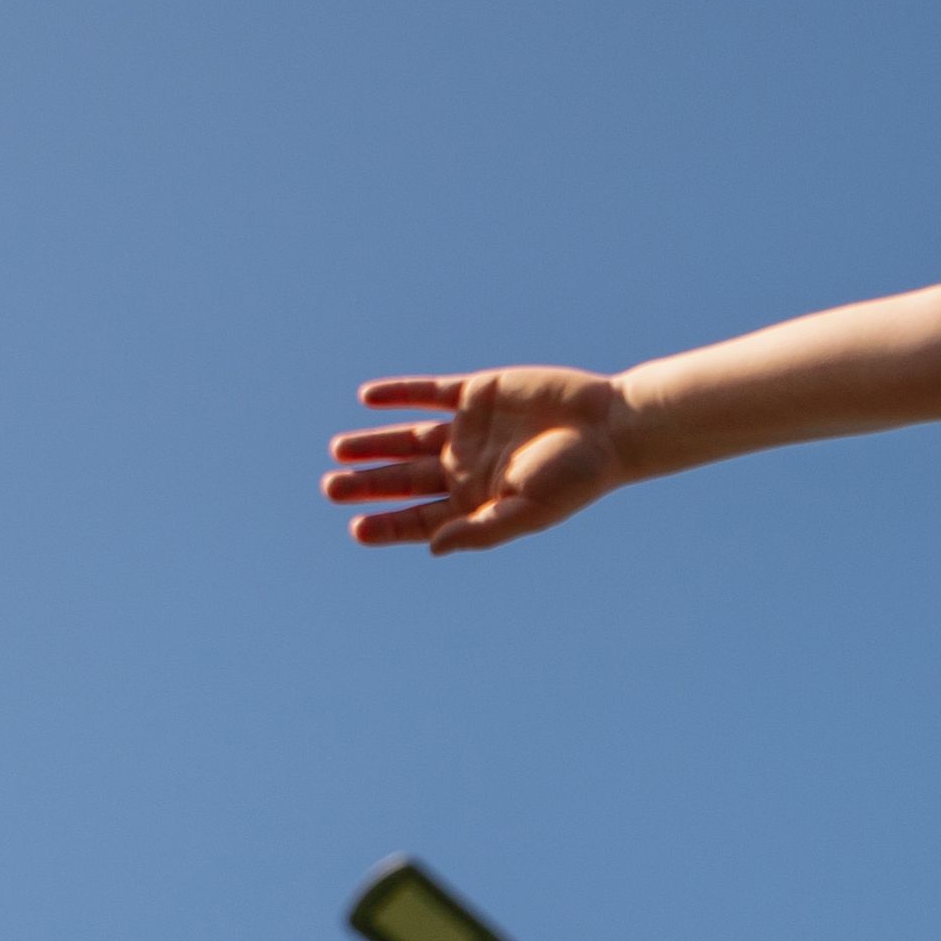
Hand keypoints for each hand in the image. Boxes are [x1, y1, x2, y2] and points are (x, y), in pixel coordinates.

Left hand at [328, 368, 633, 555]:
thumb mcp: (528, 511)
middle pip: (405, 480)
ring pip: (408, 439)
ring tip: (338, 450)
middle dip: (369, 485)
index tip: (356, 528)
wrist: (609, 426)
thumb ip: (481, 529)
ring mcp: (469, 431)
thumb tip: (432, 547)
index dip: (387, 525)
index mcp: (476, 503)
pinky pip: (428, 393)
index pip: (420, 519)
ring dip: (374, 444)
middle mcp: (466, 469)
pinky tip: (367, 398)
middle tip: (332, 488)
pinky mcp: (476, 394)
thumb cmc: (575, 477)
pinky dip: (398, 394)